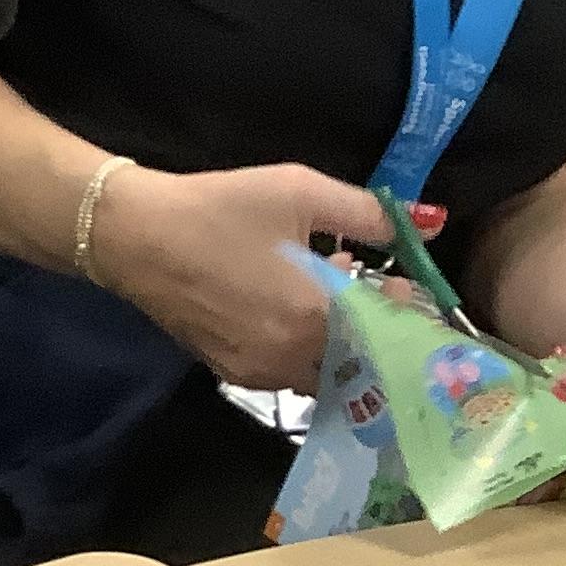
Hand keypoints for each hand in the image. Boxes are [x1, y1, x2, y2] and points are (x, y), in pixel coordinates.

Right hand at [93, 161, 392, 387]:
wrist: (134, 236)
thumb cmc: (219, 209)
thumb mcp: (300, 192)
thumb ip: (369, 213)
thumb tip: (431, 219)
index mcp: (315, 316)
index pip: (389, 333)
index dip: (405, 312)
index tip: (401, 282)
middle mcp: (292, 358)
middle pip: (361, 360)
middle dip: (377, 328)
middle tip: (374, 288)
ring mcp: (259, 373)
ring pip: (325, 371)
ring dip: (341, 340)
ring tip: (328, 294)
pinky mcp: (232, 373)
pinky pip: (289, 372)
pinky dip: (304, 348)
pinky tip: (291, 310)